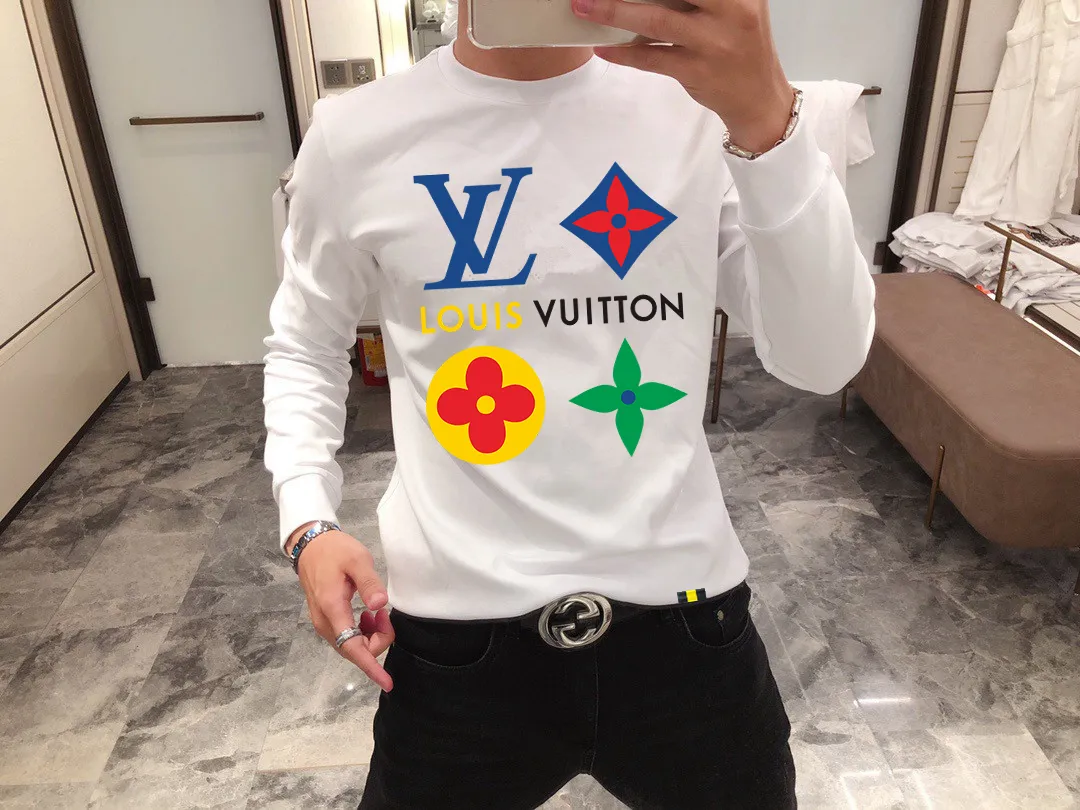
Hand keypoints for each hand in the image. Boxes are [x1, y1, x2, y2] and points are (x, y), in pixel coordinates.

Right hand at [293, 528, 394, 690]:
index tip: (387, 682)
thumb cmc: (335, 550)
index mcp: (332, 609)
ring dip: (370, 637)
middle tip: (385, 614)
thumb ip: (369, 583)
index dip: (371, 667)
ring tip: (378, 613)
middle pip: (355, 650)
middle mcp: (325, 623)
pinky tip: (368, 616)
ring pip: (351, 646)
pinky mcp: (325, 620)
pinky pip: (346, 638)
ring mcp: (322, 623)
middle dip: (377, 641)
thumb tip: (380, 605)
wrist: (311, 545)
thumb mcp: (357, 560)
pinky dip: (362, 633)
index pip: (353, 648)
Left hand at [571, 0, 794, 153]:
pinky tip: (604, 47)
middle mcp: (730, 10)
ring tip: (585, 8)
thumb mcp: (734, 8)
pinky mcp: (696, 71)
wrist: (758, 98)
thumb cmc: (740, 46)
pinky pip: (652, 59)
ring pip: (656, 21)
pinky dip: (625, 53)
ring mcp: (712, 43)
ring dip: (615, 13)